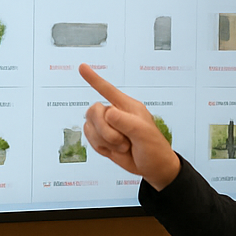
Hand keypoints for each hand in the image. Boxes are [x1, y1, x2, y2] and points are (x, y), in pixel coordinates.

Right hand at [78, 64, 180, 189]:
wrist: (153, 168)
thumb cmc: (154, 149)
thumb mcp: (144, 134)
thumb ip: (126, 122)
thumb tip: (108, 112)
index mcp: (128, 107)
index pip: (108, 90)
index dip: (94, 79)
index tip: (81, 67)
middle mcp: (116, 114)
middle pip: (94, 111)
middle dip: (105, 129)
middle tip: (123, 141)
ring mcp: (108, 127)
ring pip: (89, 126)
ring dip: (104, 140)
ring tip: (123, 146)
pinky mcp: (102, 139)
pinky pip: (89, 138)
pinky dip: (100, 147)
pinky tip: (115, 150)